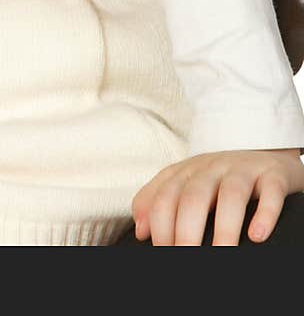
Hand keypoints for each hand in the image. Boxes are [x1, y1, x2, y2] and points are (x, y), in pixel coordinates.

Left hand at [132, 148, 303, 244]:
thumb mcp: (185, 183)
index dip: (160, 226)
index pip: (165, 196)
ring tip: (222, 253)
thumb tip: (140, 231)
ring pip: (231, 194)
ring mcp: (243, 169)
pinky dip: (265, 213)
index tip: (163, 252)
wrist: (264, 154)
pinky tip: (257, 236)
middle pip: (194, 196)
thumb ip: (157, 200)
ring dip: (224, 227)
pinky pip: (270, 190)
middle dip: (187, 231)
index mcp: (187, 171)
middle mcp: (212, 167)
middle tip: (186, 258)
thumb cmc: (219, 178)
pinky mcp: (272, 174)